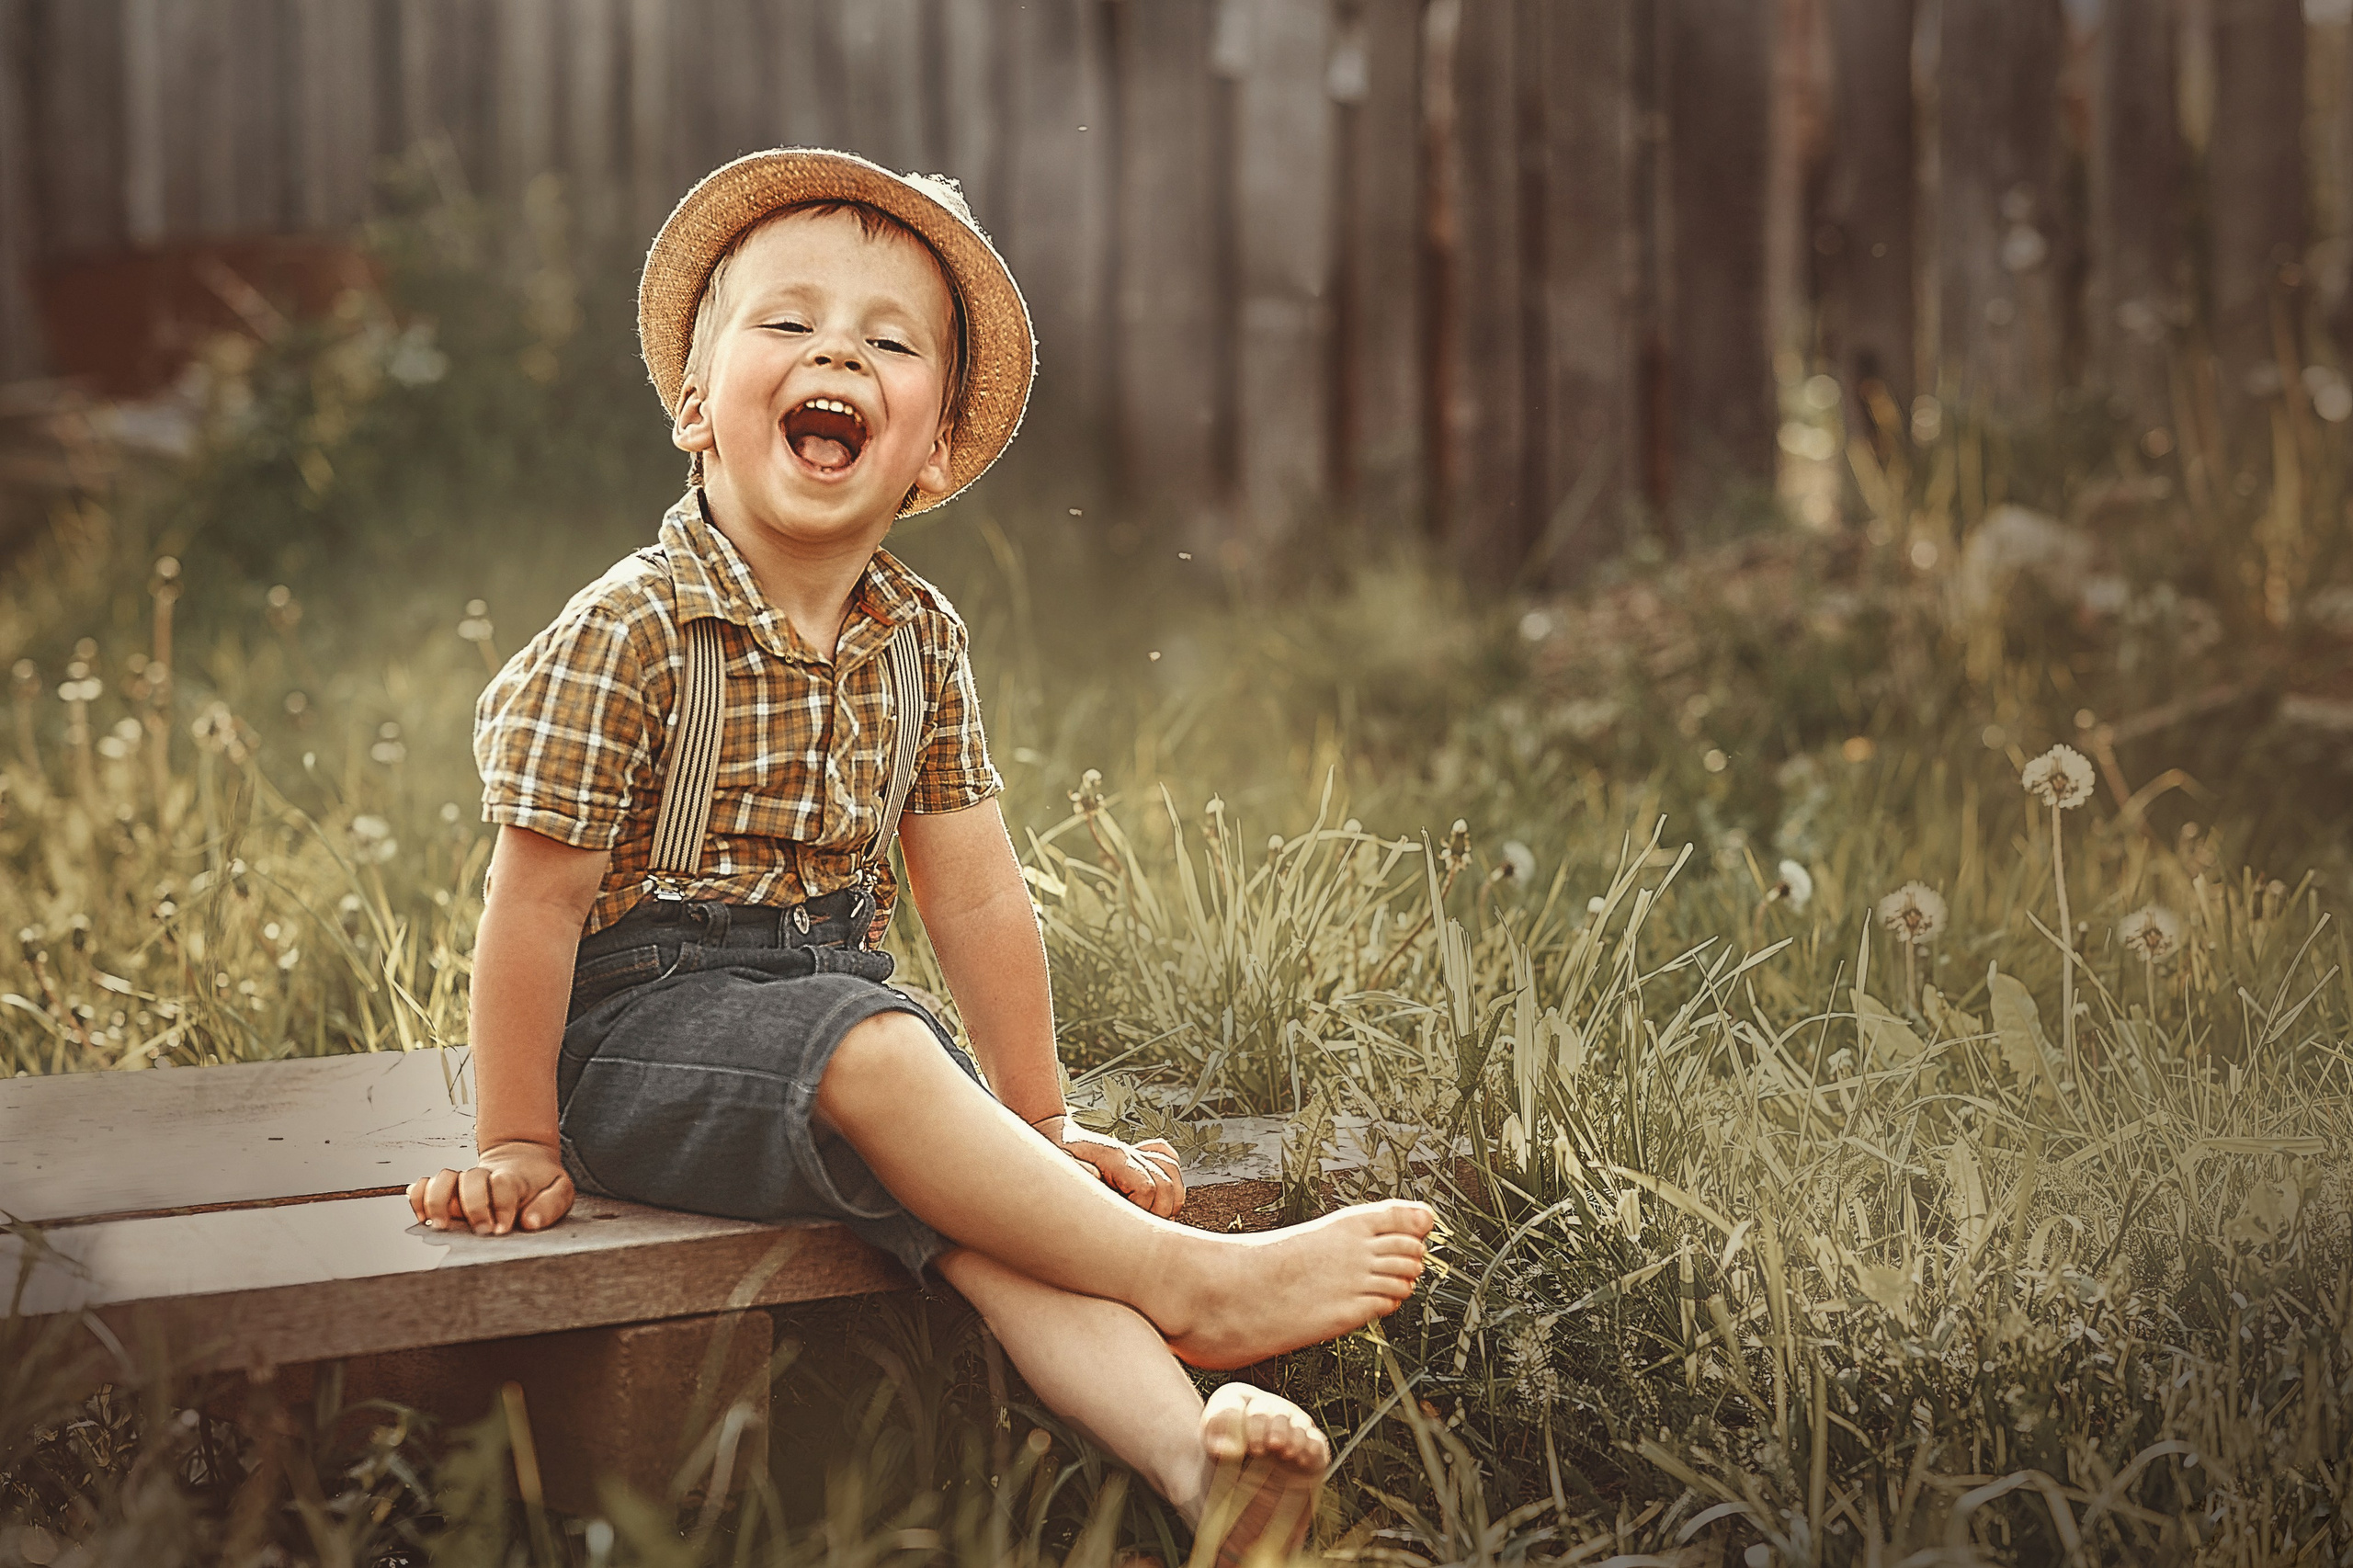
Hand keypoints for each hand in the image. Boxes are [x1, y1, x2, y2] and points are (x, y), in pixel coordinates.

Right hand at [407, 1139, 575, 1235]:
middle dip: (473, 1205)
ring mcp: (462, 1183)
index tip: (503, 1228)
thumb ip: (551, 1204)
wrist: (523, 1161)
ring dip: (437, 1200)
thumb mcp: (560, 1190)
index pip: (503, 1184)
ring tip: (441, 1226)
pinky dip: (416, 1198)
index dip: (501, 1205)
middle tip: (482, 1230)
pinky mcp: (446, 1191)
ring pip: (442, 1179)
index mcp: (513, 1177)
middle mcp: (484, 1177)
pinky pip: (422, 1187)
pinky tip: (422, 1217)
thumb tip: (529, 1222)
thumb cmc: (541, 1184)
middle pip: (471, 1179)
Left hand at [1043, 1118, 1185, 1217]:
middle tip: (1138, 1229)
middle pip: (1165, 1186)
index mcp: (1114, 1158)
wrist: (1055, 1135)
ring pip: (1173, 1176)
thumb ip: (1076, 1171)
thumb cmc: (1054, 1156)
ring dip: (1169, 1201)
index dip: (1142, 1210)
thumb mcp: (1057, 1165)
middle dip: (1158, 1213)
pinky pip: (1169, 1162)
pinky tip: (1157, 1195)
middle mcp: (1131, 1153)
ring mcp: (1137, 1154)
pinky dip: (1171, 1179)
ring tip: (1150, 1217)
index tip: (1127, 1224)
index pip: (1147, 1188)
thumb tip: (1097, 1178)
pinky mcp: (1140, 1155)